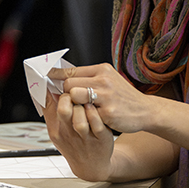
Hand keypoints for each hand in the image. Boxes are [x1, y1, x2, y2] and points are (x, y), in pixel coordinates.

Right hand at [43, 91, 113, 180]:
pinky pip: (96, 123)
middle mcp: (69, 134)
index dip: (52, 91)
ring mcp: (85, 138)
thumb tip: (44, 89)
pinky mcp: (101, 138)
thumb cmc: (74, 144)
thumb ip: (50, 111)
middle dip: (68, 97)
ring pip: (80, 117)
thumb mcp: (57, 130)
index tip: (56, 82)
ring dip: (82, 106)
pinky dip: (95, 113)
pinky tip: (94, 108)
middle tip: (72, 93)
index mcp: (56, 131)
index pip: (49, 107)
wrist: (91, 166)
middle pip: (63, 111)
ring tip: (84, 101)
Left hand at [47, 63, 162, 133]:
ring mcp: (106, 96)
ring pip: (74, 96)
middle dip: (65, 93)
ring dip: (73, 104)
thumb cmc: (122, 96)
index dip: (55, 76)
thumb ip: (87, 78)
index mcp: (101, 70)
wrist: (145, 111)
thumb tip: (62, 76)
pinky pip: (85, 113)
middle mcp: (103, 80)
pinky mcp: (108, 112)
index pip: (70, 70)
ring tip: (80, 109)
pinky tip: (90, 118)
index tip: (43, 78)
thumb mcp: (108, 80)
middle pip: (68, 84)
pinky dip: (85, 116)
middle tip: (69, 101)